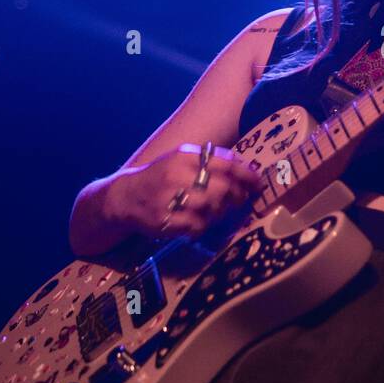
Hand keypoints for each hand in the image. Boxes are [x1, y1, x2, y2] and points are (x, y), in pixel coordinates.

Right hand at [110, 143, 262, 238]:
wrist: (125, 197)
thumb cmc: (162, 177)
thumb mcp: (181, 160)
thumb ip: (211, 161)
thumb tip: (246, 168)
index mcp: (184, 156)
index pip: (224, 163)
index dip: (246, 174)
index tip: (258, 182)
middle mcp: (177, 175)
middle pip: (223, 188)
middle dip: (237, 195)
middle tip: (240, 199)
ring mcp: (170, 198)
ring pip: (213, 208)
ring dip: (219, 211)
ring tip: (214, 209)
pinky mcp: (165, 220)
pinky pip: (198, 226)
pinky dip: (203, 225)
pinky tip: (197, 221)